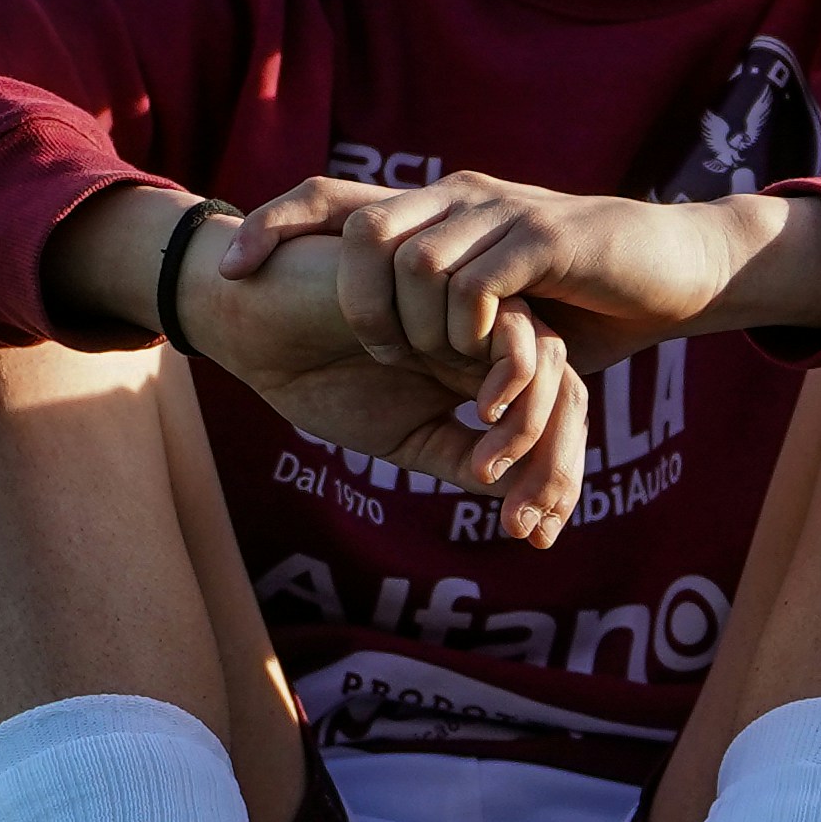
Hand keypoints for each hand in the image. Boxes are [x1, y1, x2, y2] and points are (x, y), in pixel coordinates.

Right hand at [184, 223, 593, 539]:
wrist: (256, 325)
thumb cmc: (318, 376)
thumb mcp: (401, 437)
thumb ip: (460, 459)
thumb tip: (520, 503)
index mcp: (481, 374)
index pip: (548, 420)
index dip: (553, 477)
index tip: (539, 537)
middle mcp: (488, 341)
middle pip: (565, 393)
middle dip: (560, 465)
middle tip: (536, 525)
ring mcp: (475, 312)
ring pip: (549, 362)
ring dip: (534, 430)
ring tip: (493, 477)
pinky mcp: (457, 284)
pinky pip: (512, 328)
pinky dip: (510, 376)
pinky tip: (478, 415)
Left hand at [218, 172, 820, 381]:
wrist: (681, 270)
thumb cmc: (587, 300)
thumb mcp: (493, 313)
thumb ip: (436, 321)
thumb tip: (369, 354)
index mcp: (437, 211)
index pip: (332, 197)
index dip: (276, 226)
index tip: (233, 274)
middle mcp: (460, 198)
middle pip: (360, 226)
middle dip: (351, 300)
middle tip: (382, 356)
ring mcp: (503, 213)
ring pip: (411, 256)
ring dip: (413, 327)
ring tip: (441, 371)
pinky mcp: (550, 239)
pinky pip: (478, 279)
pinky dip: (467, 333)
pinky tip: (479, 376)